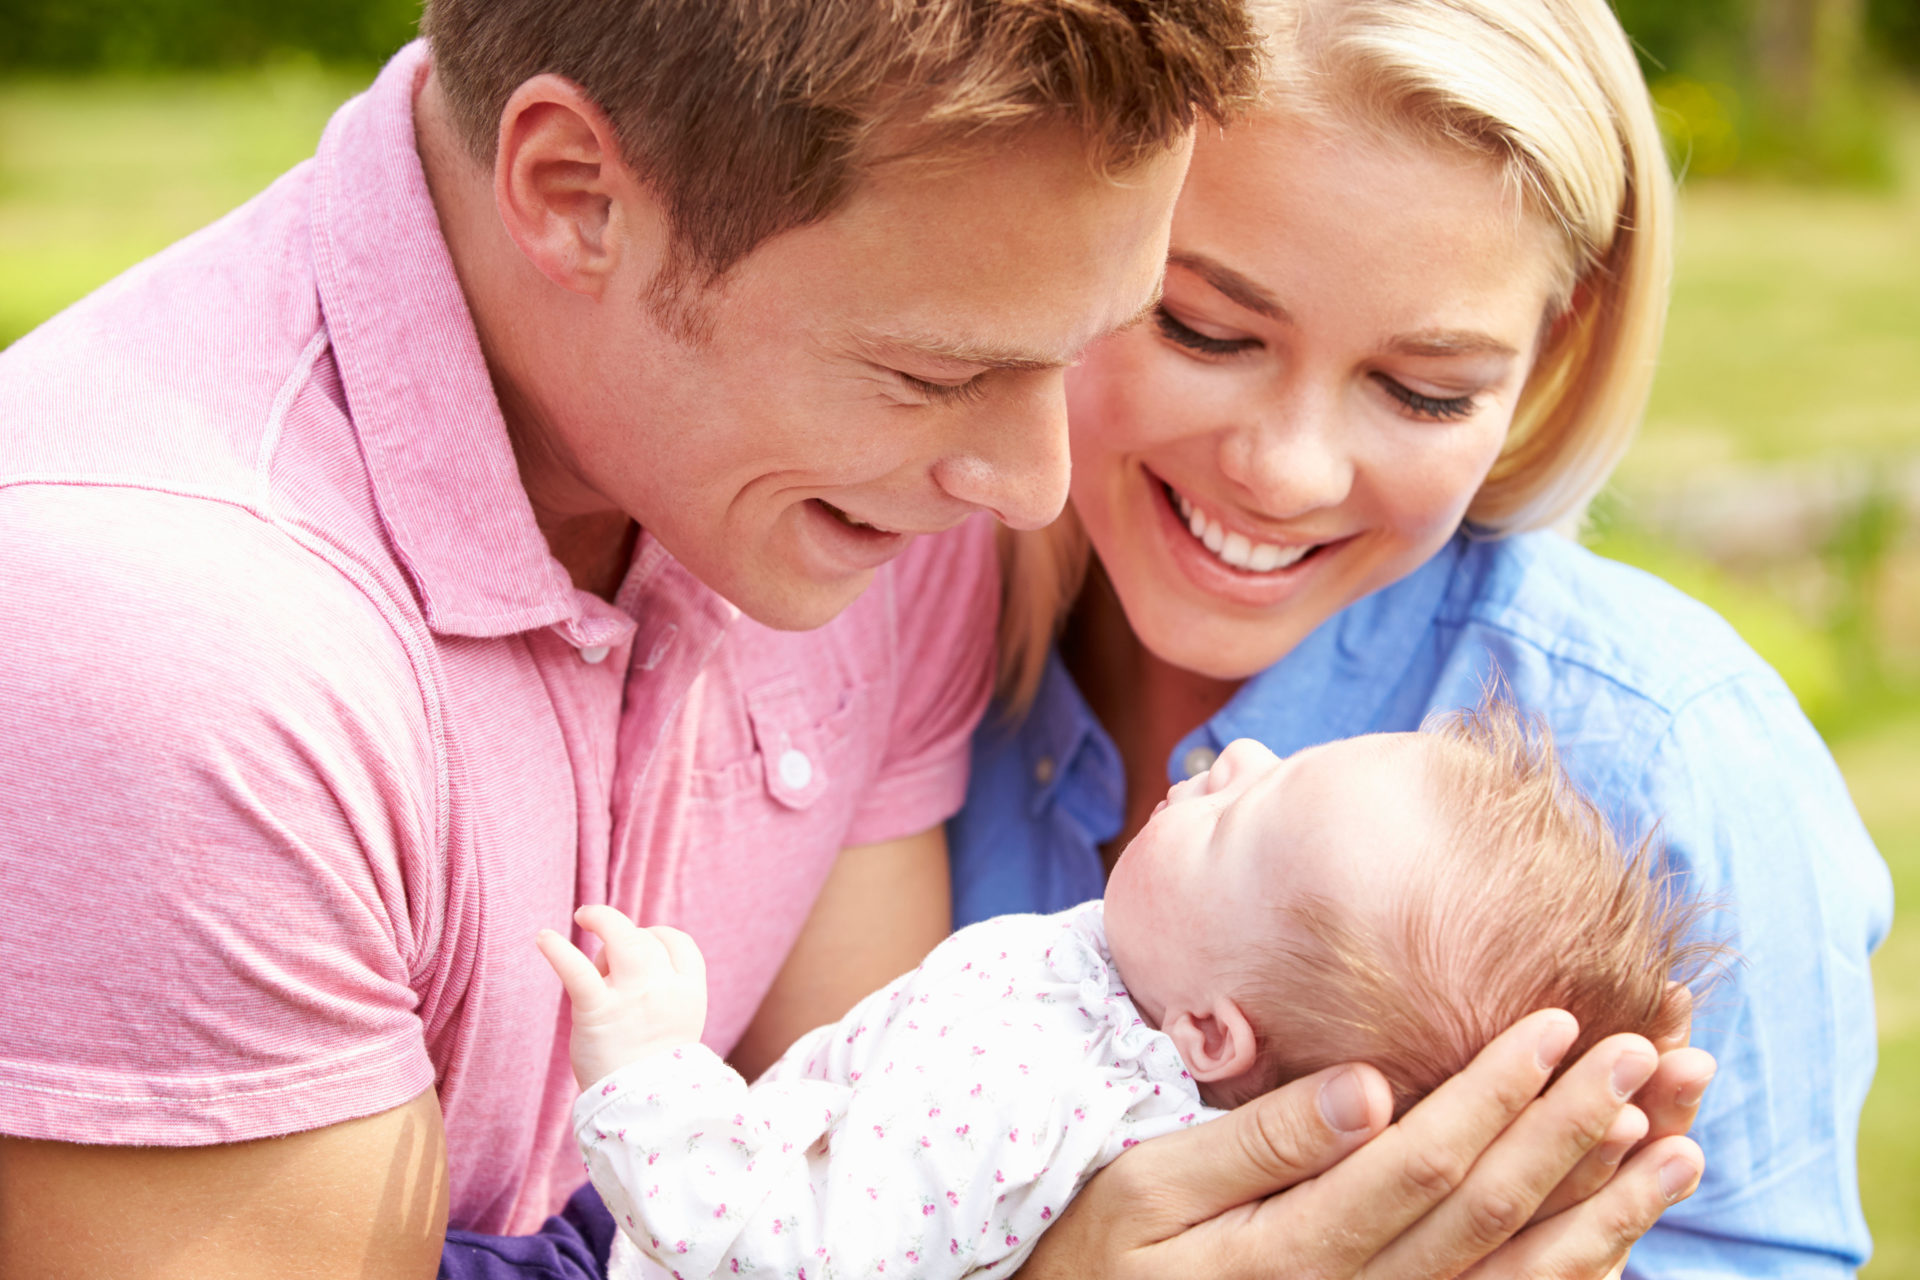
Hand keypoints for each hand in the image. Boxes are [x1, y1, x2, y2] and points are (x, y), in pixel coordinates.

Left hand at [537, 905, 708, 1088]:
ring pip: (621, 938)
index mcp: (690, 992)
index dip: (657, 936)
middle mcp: (664, 988)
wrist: (642, 1110)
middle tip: (605, 943)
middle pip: (646, 938)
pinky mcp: (597, 1010)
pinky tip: (542, 938)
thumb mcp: (675, 1024)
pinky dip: (557, 950)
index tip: (641, 944)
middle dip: (626, 936)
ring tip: (583, 916)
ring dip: (602, 921)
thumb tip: (620, 957)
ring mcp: (632, 997)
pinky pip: (577, 970)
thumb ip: (661, 991)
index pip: (677, 942)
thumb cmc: (651, 1070)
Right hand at [1014, 1009, 1706, 1279]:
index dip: (1497, 1092)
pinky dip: (1572, 1271)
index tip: (1562, 1021)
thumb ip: (1257, 1140)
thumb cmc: (1097, 1245)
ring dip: (1606, 1211)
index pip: (1420, 1163)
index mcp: (1287, 1253)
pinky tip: (1624, 1231)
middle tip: (1651, 1052)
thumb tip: (1368, 1086)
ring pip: (1515, 1276)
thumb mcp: (1146, 1185)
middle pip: (1487, 1217)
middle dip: (1575, 1130)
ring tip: (1683, 1143)